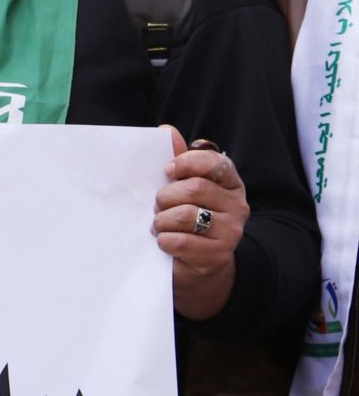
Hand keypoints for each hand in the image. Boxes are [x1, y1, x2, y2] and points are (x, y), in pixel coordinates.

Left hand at [158, 128, 245, 321]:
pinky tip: (165, 242)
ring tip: (159, 225)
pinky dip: (164, 240)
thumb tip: (167, 130)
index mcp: (230, 183)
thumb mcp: (182, 187)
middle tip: (157, 206)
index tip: (168, 170)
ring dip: (162, 220)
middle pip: (195, 189)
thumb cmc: (186, 218)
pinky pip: (181, 241)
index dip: (188, 163)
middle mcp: (237, 205)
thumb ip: (178, 160)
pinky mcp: (218, 255)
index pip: (215, 162)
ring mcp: (231, 231)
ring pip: (186, 215)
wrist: (196, 265)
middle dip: (166, 197)